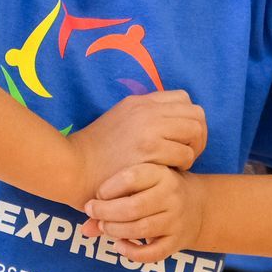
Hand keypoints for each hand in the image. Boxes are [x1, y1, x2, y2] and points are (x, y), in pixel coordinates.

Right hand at [64, 89, 206, 203]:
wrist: (72, 166)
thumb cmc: (94, 152)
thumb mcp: (118, 121)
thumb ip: (142, 118)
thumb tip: (168, 123)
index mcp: (140, 102)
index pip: (184, 99)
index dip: (189, 120)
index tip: (181, 138)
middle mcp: (146, 110)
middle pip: (196, 114)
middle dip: (199, 136)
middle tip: (187, 154)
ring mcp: (148, 128)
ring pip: (195, 132)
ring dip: (192, 151)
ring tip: (177, 164)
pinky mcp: (148, 150)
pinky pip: (184, 153)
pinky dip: (182, 165)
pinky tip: (168, 172)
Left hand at [77, 163, 206, 264]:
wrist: (197, 206)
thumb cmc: (156, 190)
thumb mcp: (141, 184)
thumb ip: (113, 197)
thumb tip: (84, 229)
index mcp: (161, 174)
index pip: (131, 178)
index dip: (108, 188)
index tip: (96, 195)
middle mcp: (171, 195)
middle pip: (133, 207)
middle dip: (106, 212)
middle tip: (93, 213)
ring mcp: (176, 219)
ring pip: (141, 229)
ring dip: (116, 231)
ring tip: (104, 227)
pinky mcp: (177, 241)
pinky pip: (153, 253)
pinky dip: (132, 253)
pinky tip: (119, 246)